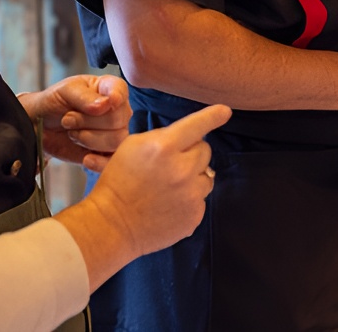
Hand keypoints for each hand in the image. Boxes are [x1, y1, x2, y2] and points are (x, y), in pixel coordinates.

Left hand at [21, 75, 129, 171]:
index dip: (117, 96)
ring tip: (72, 133)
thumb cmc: (55, 102)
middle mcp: (117, 110)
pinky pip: (113, 161)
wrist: (41, 127)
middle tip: (67, 119)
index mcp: (108, 88)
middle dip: (88, 121)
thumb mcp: (65, 91)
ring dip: (88, 139)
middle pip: (118, 120)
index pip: (121, 90)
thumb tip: (105, 105)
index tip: (109, 102)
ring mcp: (114, 133)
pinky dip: (100, 162)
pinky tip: (87, 158)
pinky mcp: (106, 153)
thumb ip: (85, 96)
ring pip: (116, 141)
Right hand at [78, 104, 231, 260]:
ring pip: (207, 176)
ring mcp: (191, 196)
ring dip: (193, 177)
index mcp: (164, 148)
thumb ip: (163, 137)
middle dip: (191, 153)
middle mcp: (182, 170)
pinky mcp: (194, 216)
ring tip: (169, 186)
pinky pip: (201, 199)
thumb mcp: (133, 146)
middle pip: (204, 150)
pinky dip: (189, 199)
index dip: (213, 116)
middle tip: (170, 163)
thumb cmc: (118, 182)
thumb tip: (186, 136)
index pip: (197, 126)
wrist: (112, 225)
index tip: (225, 111)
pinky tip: (169, 204)